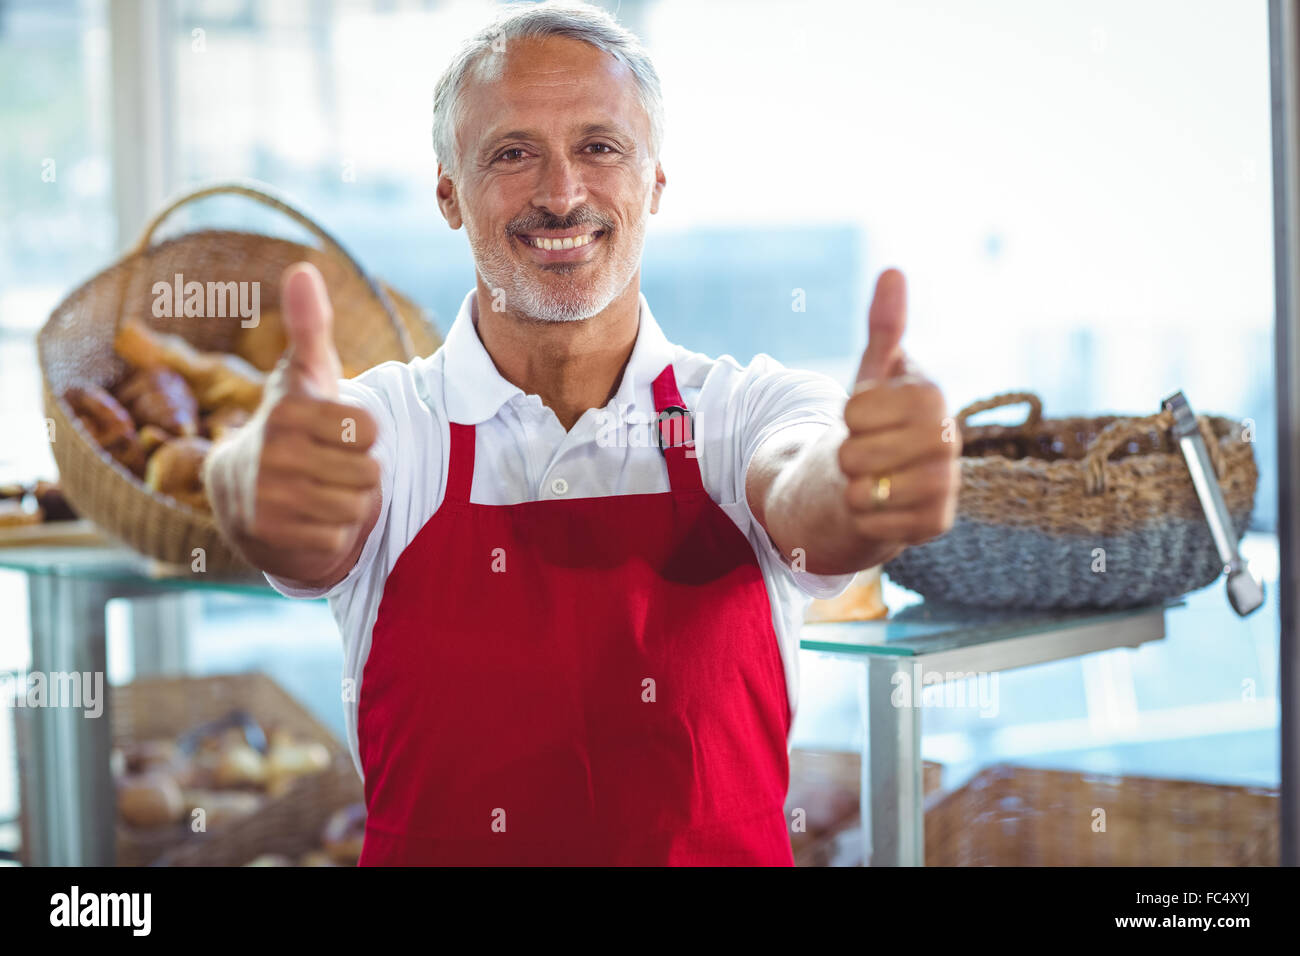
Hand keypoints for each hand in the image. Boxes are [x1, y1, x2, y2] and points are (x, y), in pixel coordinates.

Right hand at [204, 262, 380, 583]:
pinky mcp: (274, 540)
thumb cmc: (290, 428)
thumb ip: (310, 327)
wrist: (244, 497)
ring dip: (349, 502)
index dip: (362, 433)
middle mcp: (273, 456)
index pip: (370, 428)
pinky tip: (308, 519)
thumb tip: (303, 269)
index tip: (332, 431)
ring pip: (360, 505)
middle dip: (357, 472)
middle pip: (370, 470)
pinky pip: (342, 537)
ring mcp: (271, 501)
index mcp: (287, 413)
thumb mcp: (303, 377)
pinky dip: (335, 533)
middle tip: (325, 466)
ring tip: (318, 490)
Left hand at [837, 269, 959, 546]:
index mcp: (932, 397)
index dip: (848, 415)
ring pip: (867, 492)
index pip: (857, 409)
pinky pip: (874, 525)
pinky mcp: (937, 524)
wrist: (885, 479)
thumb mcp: (873, 375)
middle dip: (848, 454)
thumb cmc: (878, 421)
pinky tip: (881, 505)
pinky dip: (864, 518)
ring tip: (873, 477)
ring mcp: (947, 485)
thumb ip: (884, 326)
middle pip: (858, 454)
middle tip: (864, 451)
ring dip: (855, 487)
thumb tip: (893, 271)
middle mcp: (949, 441)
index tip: (862, 415)